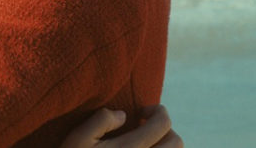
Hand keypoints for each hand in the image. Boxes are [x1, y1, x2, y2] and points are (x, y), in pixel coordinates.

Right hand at [60, 105, 182, 147]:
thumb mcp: (79, 138)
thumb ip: (101, 120)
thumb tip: (123, 115)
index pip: (162, 124)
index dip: (157, 111)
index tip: (141, 112)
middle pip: (176, 142)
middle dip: (165, 128)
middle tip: (146, 125)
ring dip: (166, 145)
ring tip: (146, 142)